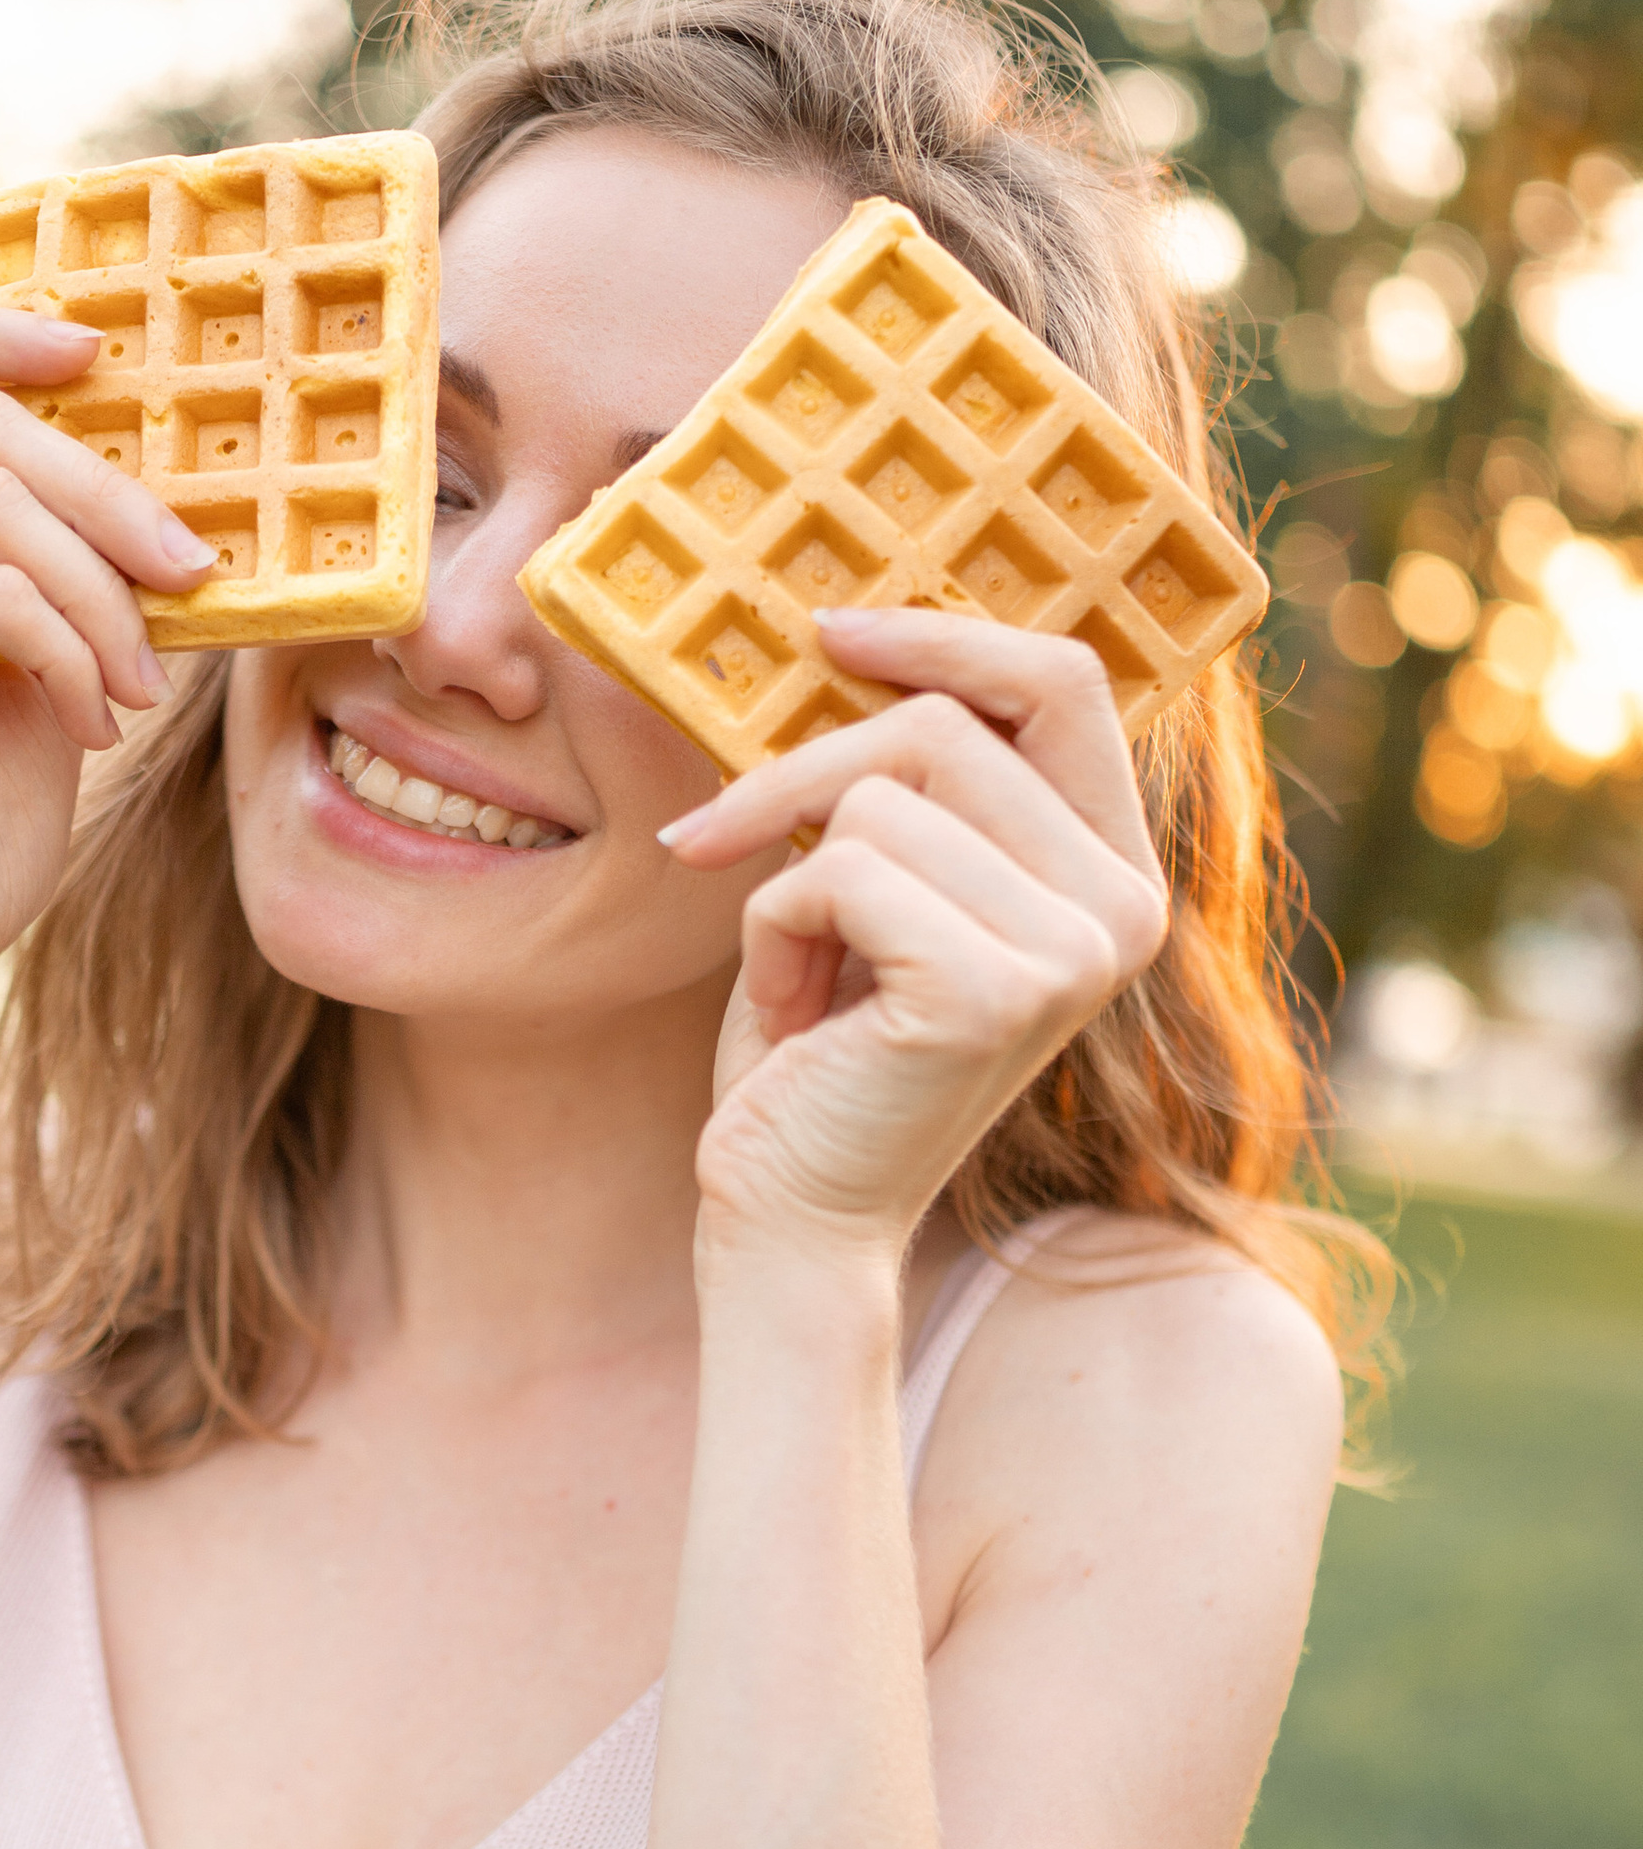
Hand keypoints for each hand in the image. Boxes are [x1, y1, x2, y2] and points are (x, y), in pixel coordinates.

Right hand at [0, 308, 217, 1042]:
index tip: (107, 353)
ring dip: (100, 593)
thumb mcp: (45, 670)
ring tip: (141, 687)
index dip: (2, 331)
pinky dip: (65, 651)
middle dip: (109, 489)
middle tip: (195, 573)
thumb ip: (72, 576)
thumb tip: (189, 505)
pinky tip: (87, 722)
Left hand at [660, 610, 1168, 1266]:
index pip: (1064, 682)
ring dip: (788, 881)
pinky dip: (776, 933)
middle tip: (724, 845)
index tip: (826, 635)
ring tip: (801, 979)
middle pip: (943, 726)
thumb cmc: (815, 1055)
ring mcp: (1071, 951)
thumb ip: (913, 781)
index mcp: (1115, 873)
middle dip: (802, 777)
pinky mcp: (990, 990)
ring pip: (877, 797)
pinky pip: (836, 873)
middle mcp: (1125, 909)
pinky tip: (796, 1019)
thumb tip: (851, 628)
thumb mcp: (880, 887)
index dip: (940, 638)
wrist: (791, 1220)